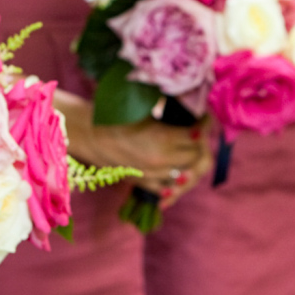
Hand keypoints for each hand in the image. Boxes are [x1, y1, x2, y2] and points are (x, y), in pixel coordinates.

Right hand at [88, 117, 212, 205]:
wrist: (90, 135)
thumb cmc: (117, 116)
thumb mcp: (147, 108)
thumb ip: (171, 110)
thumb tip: (191, 106)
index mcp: (164, 139)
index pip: (198, 135)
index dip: (204, 124)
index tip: (203, 117)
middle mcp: (162, 160)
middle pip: (197, 156)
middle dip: (200, 143)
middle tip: (197, 132)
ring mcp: (153, 175)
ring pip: (186, 174)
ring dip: (190, 162)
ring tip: (189, 149)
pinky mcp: (144, 183)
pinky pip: (168, 188)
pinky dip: (175, 181)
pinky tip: (178, 172)